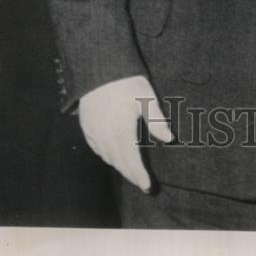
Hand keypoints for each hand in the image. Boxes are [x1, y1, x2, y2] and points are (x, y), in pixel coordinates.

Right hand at [79, 75, 173, 191]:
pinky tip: (112, 155)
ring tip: (130, 170)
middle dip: (131, 175)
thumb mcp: (146, 98)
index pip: (131, 161)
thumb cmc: (126, 82)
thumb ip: (156, 120)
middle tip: (141, 183)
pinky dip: (106, 155)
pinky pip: (96, 148)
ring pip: (107, 157)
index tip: (147, 186)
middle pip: (119, 163)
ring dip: (119, 166)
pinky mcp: (86, 126)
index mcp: (123, 131)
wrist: (99, 68)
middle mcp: (106, 136)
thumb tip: (169, 138)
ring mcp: (94, 132)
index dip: (139, 176)